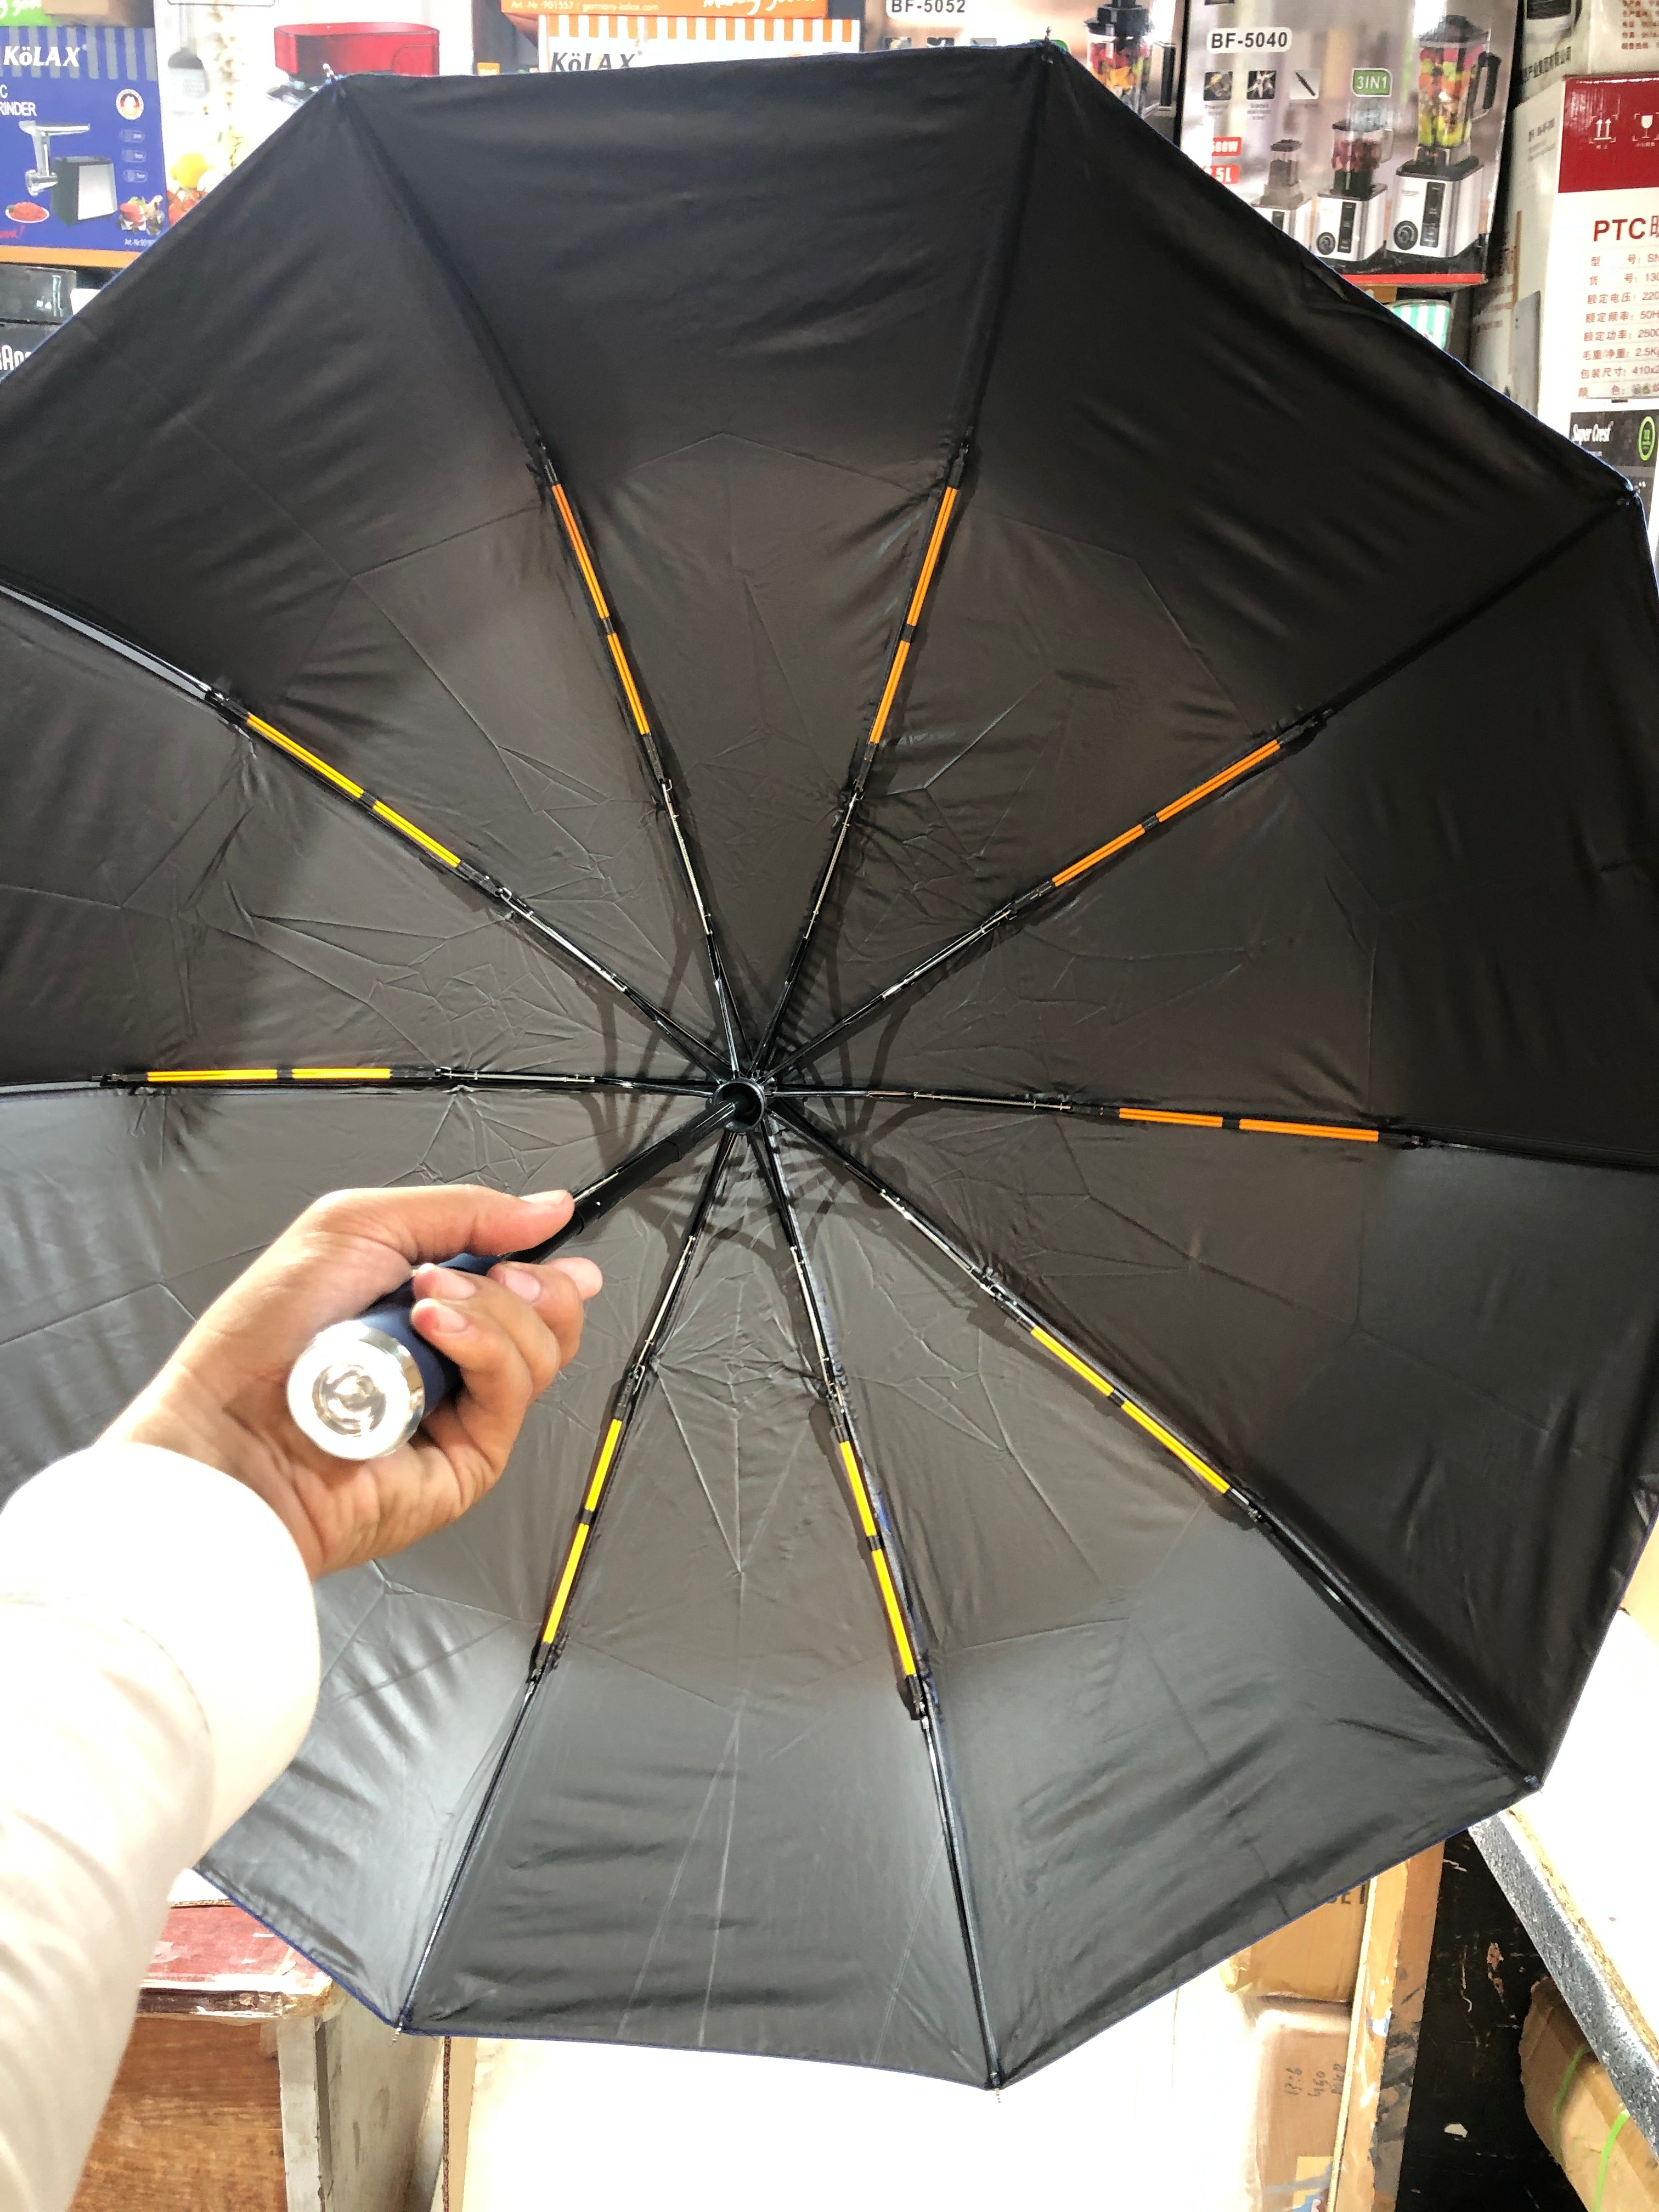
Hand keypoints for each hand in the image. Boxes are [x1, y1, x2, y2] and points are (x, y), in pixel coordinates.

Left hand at [104, 1186, 601, 1577]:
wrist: (233, 1425)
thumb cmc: (267, 1332)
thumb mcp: (358, 1224)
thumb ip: (462, 1211)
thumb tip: (547, 1209)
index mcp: (431, 1303)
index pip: (522, 1277)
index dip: (541, 1256)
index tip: (541, 1234)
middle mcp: (453, 1356)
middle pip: (551, 1315)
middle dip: (533, 1280)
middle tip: (491, 1270)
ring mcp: (464, 1408)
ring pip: (544, 1350)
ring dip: (495, 1309)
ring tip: (426, 1304)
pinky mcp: (471, 1457)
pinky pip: (513, 1391)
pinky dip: (484, 1348)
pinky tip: (435, 1332)